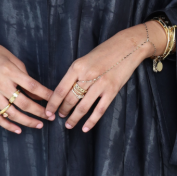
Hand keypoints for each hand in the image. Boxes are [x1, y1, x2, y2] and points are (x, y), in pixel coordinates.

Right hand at [0, 33, 53, 134]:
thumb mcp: (13, 60)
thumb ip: (25, 77)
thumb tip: (37, 95)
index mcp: (9, 71)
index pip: (32, 86)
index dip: (46, 95)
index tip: (55, 101)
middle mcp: (0, 83)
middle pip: (24, 103)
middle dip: (39, 111)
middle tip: (51, 117)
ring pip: (11, 113)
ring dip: (27, 121)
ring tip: (39, 124)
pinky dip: (7, 125)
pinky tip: (18, 130)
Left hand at [45, 21, 166, 132]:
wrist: (128, 47)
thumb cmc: (105, 51)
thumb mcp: (85, 59)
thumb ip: (76, 73)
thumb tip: (65, 90)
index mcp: (77, 67)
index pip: (60, 89)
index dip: (53, 103)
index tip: (48, 111)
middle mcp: (87, 76)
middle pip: (70, 99)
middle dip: (63, 110)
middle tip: (59, 116)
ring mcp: (100, 84)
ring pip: (82, 107)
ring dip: (74, 118)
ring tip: (69, 124)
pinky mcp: (112, 91)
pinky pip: (99, 110)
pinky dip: (91, 121)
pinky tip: (85, 128)